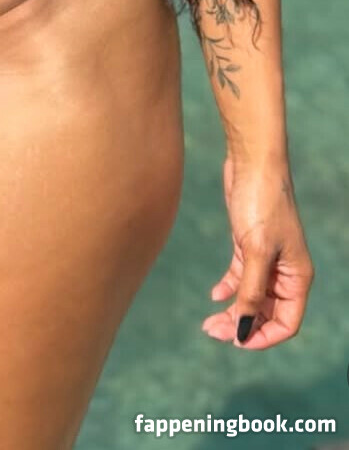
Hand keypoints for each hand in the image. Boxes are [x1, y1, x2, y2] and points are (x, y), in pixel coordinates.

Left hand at [201, 152, 313, 349]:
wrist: (252, 163)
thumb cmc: (261, 203)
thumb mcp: (255, 252)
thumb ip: (250, 292)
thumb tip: (243, 329)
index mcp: (297, 277)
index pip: (286, 323)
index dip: (263, 336)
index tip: (237, 342)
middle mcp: (284, 272)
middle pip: (265, 312)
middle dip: (242, 325)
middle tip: (212, 331)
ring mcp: (266, 259)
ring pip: (250, 297)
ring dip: (232, 311)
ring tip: (208, 321)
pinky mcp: (248, 245)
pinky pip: (240, 277)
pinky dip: (228, 288)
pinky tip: (214, 295)